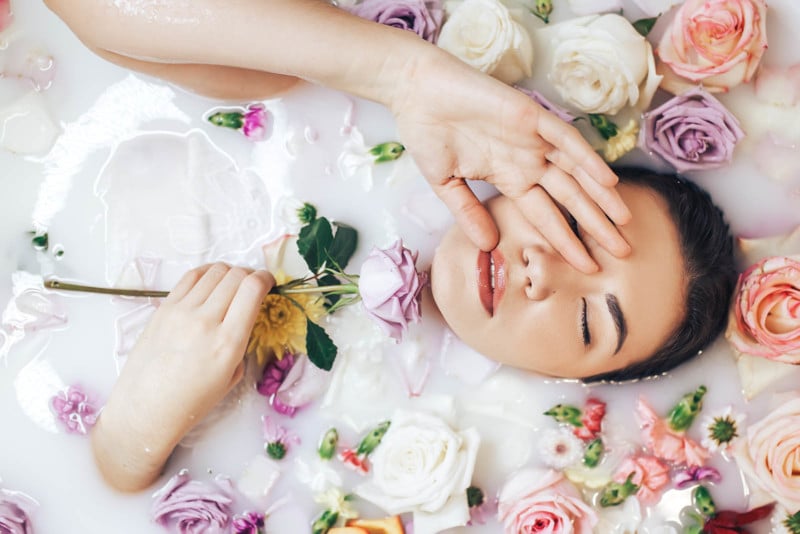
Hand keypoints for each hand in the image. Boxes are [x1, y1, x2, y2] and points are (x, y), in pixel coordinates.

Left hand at [92, 263, 273, 490]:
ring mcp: (181, 312)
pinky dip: (207, 273)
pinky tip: (211, 282)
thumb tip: (247, 313)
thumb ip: (242, 340)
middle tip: (253, 286)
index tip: (269, 283)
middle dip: (251, 275)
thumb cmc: (192, 401)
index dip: (266, 279)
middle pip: (236, 275)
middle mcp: (205, 321)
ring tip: (232, 285)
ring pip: (215, 271)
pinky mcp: (163, 308)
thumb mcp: (232, 375)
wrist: (146, 409)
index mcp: (228, 342)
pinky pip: (191, 276)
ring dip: (230, 273)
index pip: (253, 289)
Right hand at [391, 53, 631, 272]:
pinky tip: (605, 180)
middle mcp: (528, 161)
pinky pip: (565, 139)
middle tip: (623, 253)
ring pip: (576, 172)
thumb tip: (489, 245)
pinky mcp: (531, 116)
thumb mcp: (446, 185)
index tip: (587, 267)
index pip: (546, 217)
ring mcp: (532, 139)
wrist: (416, 91)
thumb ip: (469, 212)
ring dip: (601, 196)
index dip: (567, 242)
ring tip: (624, 222)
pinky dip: (586, 158)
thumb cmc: (427, 134)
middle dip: (596, 226)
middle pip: (571, 199)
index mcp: (510, 178)